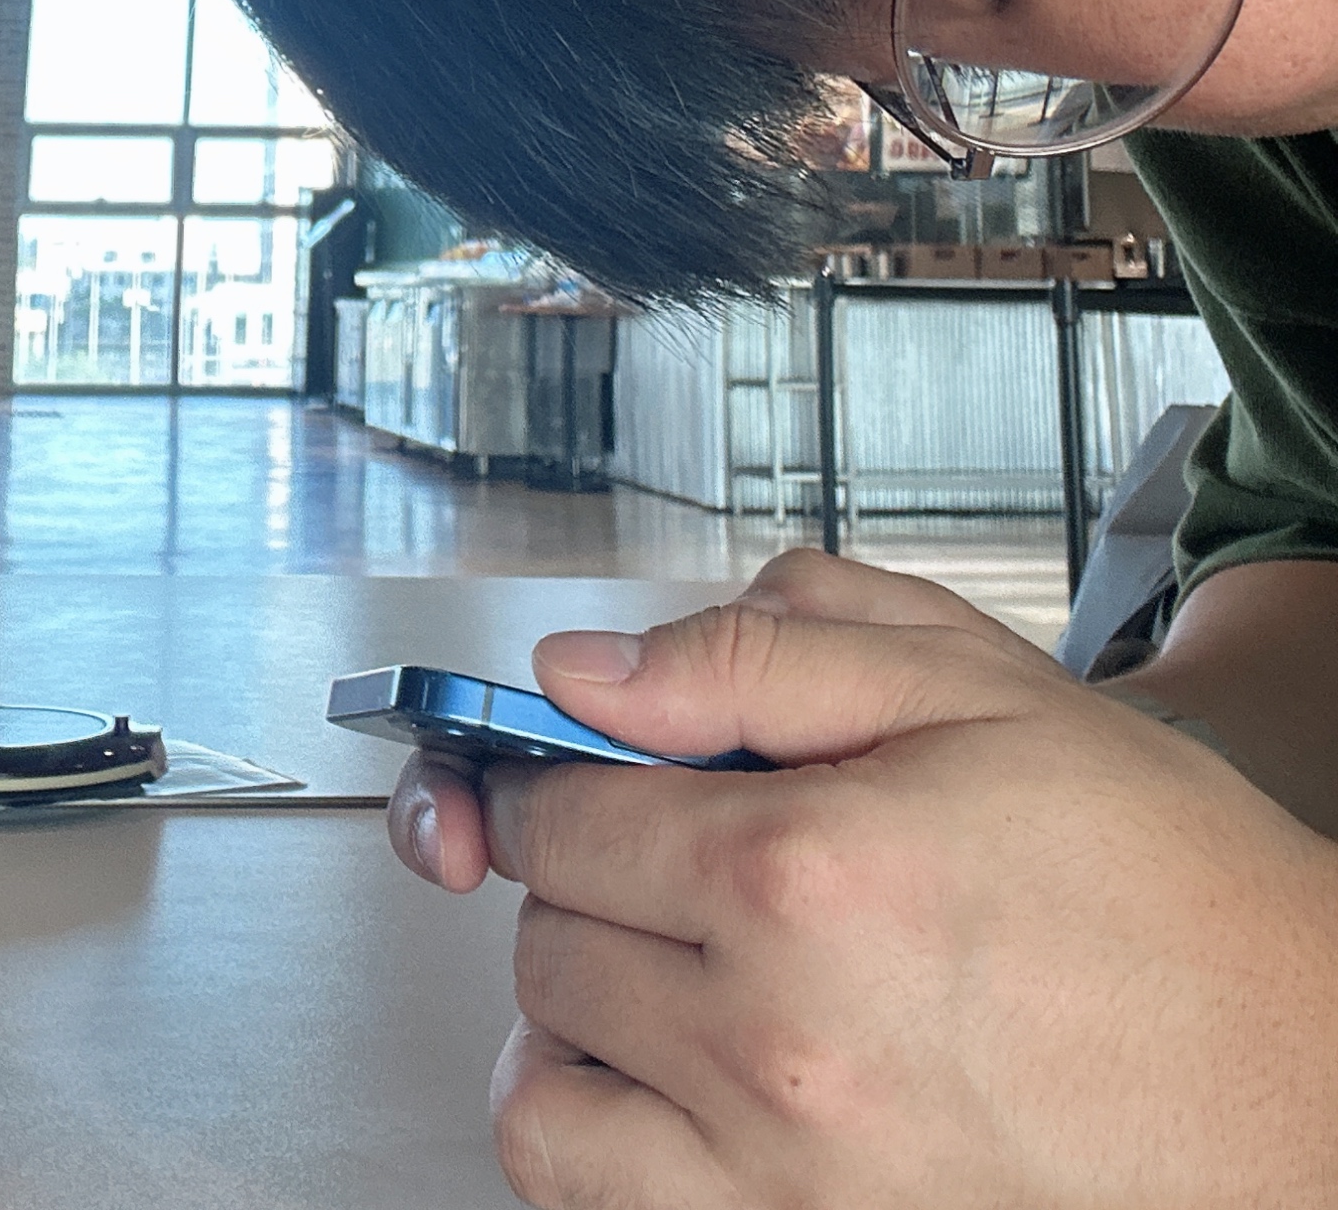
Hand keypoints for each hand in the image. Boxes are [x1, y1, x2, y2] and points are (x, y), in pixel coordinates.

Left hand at [430, 558, 1337, 1207]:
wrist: (1300, 1081)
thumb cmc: (1163, 888)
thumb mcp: (974, 689)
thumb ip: (754, 654)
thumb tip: (587, 671)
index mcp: (806, 874)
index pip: (561, 810)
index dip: (553, 771)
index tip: (572, 770)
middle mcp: (779, 1044)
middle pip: (548, 938)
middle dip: (582, 877)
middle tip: (663, 854)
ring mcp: (788, 1182)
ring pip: (546, 1087)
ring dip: (575, 1016)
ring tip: (660, 971)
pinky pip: (601, 1204)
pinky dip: (600, 1138)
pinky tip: (673, 1081)